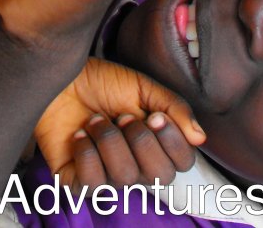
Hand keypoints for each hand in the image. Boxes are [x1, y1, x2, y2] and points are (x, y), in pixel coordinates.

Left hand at [36, 58, 203, 190]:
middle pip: (158, 176)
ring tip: (95, 119)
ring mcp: (108, 177)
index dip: (172, 143)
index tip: (156, 116)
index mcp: (156, 144)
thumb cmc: (102, 83)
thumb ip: (174, 108)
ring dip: (109, 140)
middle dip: (141, 140)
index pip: (182, 163)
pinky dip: (86, 153)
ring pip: (124, 177)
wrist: (62, 79)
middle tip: (122, 115)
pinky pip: (92, 183)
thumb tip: (200, 137)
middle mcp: (136, 166)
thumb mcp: (143, 87)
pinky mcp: (79, 183)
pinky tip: (80, 135)